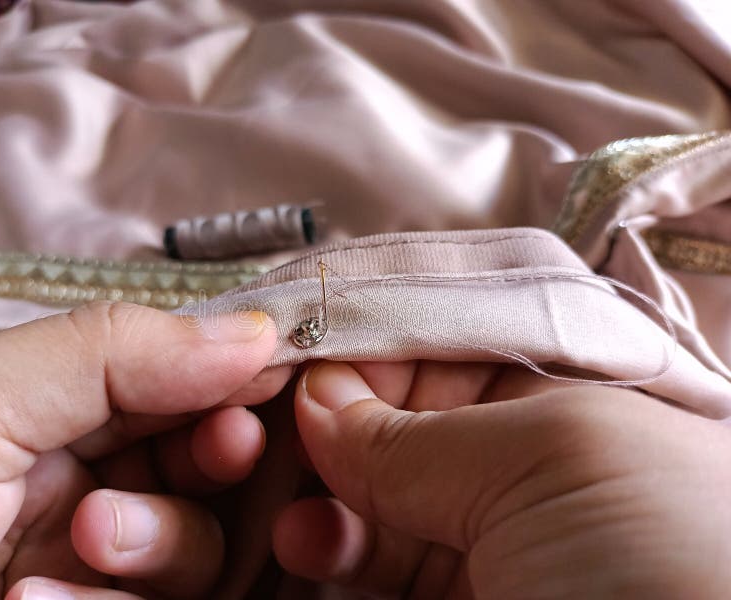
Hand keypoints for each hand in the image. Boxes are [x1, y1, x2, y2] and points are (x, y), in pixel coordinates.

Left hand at [0, 302, 291, 598]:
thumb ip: (116, 352)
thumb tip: (257, 330)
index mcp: (67, 409)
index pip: (187, 378)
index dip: (238, 375)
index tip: (276, 377)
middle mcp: (92, 479)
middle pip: (212, 465)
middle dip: (216, 458)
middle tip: (221, 448)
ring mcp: (99, 563)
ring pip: (200, 548)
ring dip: (159, 542)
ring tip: (88, 540)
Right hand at [274, 361, 730, 598]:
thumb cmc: (671, 560)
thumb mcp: (555, 457)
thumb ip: (419, 431)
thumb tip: (317, 397)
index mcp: (577, 400)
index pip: (450, 347)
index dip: (372, 342)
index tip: (299, 347)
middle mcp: (530, 468)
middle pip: (404, 418)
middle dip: (330, 412)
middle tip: (266, 416)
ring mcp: (489, 544)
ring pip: (379, 494)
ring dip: (317, 485)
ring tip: (274, 491)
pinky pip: (372, 563)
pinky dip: (326, 547)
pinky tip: (298, 539)